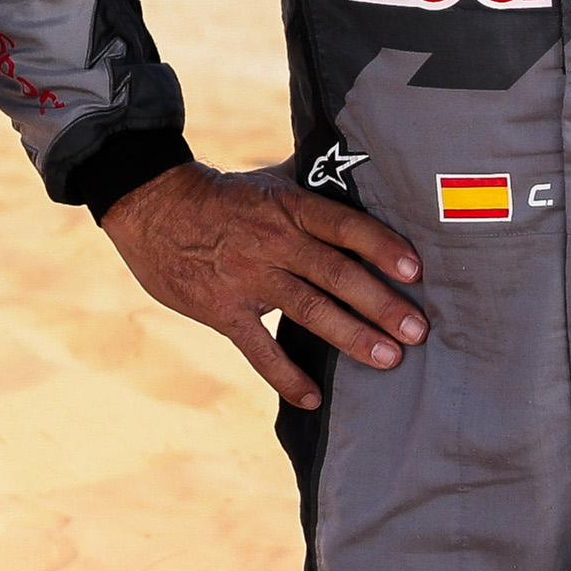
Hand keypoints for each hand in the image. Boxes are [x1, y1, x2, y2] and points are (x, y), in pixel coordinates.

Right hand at [100, 160, 427, 410]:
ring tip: (389, 359)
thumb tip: (366, 171)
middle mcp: (273, 241)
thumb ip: (317, 185)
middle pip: (335, 274)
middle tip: (417, 330)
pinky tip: (313, 398)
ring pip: (308, 310)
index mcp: (290, 207)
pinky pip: (259, 349)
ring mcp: (247, 277)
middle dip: (380, 304)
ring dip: (351, 337)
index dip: (381, 247)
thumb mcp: (273, 181)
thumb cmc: (227, 196)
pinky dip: (286, 376)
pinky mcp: (223, 310)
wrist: (154, 207)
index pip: (344, 226)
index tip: (415, 271)